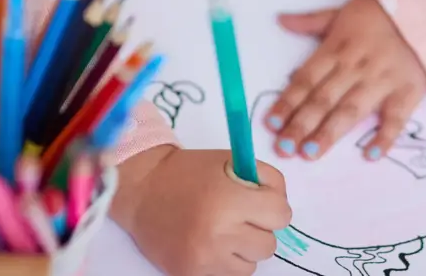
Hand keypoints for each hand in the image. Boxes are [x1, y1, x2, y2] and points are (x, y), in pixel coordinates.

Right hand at [114, 148, 291, 275]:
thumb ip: (267, 180)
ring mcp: (204, 258)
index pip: (281, 215)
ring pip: (252, 265)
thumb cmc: (191, 172)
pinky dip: (227, 262)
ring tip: (224, 231)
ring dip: (244, 249)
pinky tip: (212, 244)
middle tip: (241, 216)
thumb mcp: (233, 162)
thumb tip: (282, 208)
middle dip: (260, 229)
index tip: (260, 201)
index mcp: (230, 200)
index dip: (274, 206)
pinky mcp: (190, 274)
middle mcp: (218, 233)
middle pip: (269, 244)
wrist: (143, 190)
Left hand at [268, 0, 425, 160]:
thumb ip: (312, 21)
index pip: (306, 79)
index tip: (271, 123)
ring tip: (310, 153)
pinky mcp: (407, 91)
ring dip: (330, 133)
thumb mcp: (343, 12)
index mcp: (337, 49)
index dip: (288, 101)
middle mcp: (356, 68)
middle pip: (324, 99)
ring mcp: (382, 81)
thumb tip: (281, 20)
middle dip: (301, 124)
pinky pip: (396, 118)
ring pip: (352, 110)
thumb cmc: (382, 14)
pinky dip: (385, 137)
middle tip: (283, 148)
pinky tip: (371, 155)